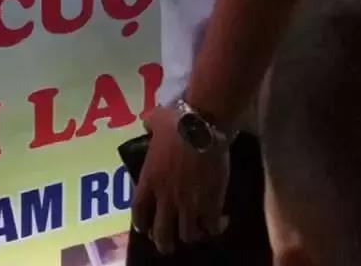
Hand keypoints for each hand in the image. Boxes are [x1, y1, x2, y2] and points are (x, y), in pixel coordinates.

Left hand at [132, 106, 228, 253]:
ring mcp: (189, 203)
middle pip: (162, 235)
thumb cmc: (178, 121)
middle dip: (165, 242)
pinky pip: (213, 227)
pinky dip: (216, 227)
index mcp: (150, 180)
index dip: (141, 223)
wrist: (204, 126)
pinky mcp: (211, 204)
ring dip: (192, 234)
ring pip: (188, 236)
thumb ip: (149, 124)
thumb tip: (146, 123)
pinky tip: (221, 220)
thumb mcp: (157, 119)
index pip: (138, 213)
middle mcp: (166, 197)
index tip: (146, 227)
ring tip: (197, 229)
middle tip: (171, 239)